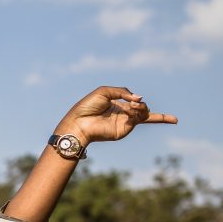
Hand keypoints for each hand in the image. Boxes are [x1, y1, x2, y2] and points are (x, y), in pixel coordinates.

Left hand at [57, 86, 176, 144]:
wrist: (80, 122)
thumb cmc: (88, 106)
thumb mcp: (105, 92)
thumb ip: (122, 92)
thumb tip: (139, 98)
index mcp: (117, 104)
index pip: (134, 103)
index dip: (142, 104)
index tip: (140, 100)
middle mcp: (121, 114)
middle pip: (142, 110)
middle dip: (143, 106)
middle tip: (133, 103)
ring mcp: (123, 122)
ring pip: (143, 114)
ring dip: (142, 107)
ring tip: (133, 105)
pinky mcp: (123, 130)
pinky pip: (137, 120)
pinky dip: (137, 113)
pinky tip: (130, 109)